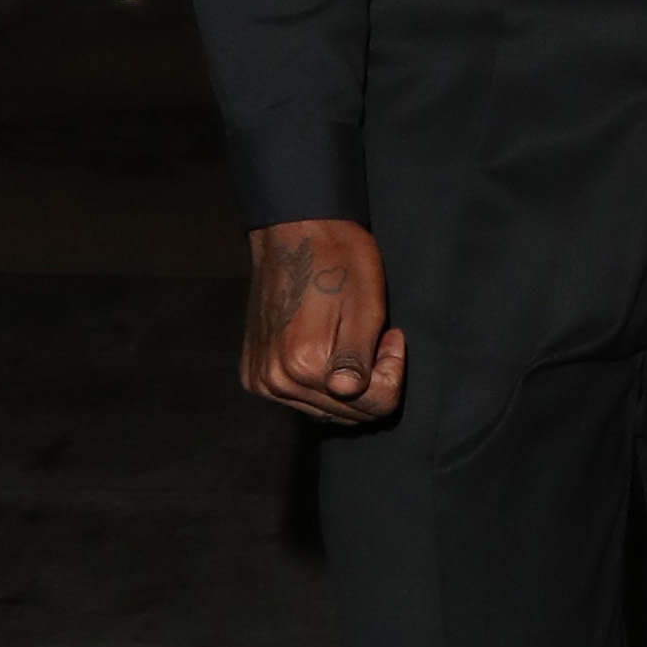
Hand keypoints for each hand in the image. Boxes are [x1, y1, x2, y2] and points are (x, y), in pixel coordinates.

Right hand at [242, 216, 404, 425]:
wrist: (292, 232)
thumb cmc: (336, 259)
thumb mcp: (366, 306)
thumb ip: (360, 361)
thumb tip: (352, 394)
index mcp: (306, 365)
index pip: (376, 404)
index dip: (393, 369)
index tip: (391, 337)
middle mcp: (277, 381)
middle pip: (350, 413)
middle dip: (372, 380)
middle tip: (374, 339)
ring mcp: (261, 380)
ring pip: (326, 411)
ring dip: (346, 385)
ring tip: (349, 340)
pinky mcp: (253, 374)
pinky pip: (299, 400)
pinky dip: (319, 384)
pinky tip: (324, 348)